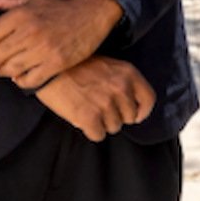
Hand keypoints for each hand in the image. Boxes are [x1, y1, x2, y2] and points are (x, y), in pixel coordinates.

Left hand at [0, 0, 123, 89]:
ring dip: (3, 72)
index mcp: (20, 14)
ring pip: (11, 69)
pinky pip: (30, 79)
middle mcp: (30, 31)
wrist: (93, 12)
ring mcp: (44, 49)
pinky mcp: (57, 62)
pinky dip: (22, 80)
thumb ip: (3, 0)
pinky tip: (20, 76)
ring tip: (3, 70)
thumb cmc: (59, 6)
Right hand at [34, 55, 154, 141]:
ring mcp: (106, 104)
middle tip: (100, 108)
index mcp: (128, 74)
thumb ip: (124, 82)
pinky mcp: (89, 118)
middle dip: (116, 116)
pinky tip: (81, 118)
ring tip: (88, 108)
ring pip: (113, 128)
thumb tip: (133, 105)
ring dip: (102, 123)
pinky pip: (98, 135)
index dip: (141, 111)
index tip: (134, 116)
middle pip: (129, 117)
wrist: (50, 69)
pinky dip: (90, 130)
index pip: (149, 100)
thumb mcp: (109, 65)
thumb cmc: (77, 65)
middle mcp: (121, 89)